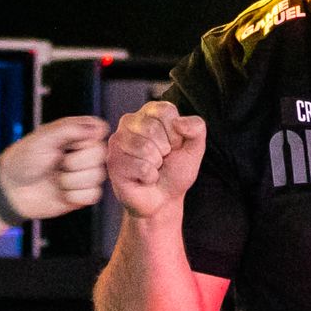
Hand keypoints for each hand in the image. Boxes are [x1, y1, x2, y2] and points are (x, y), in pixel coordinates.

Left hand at [0, 116, 110, 220]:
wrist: (11, 190)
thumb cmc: (23, 159)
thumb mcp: (43, 138)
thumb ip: (70, 129)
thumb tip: (98, 128)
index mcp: (76, 133)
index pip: (99, 129)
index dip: (89, 137)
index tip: (70, 143)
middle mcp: (83, 152)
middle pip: (101, 154)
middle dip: (76, 162)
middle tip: (59, 163)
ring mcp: (84, 174)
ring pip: (98, 176)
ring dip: (72, 180)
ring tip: (56, 179)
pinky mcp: (83, 194)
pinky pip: (93, 195)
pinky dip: (75, 195)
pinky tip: (62, 192)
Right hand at [105, 101, 205, 219]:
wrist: (163, 199)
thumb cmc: (175, 171)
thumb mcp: (194, 148)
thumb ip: (197, 128)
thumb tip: (179, 122)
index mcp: (149, 112)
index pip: (165, 111)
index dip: (176, 133)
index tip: (173, 145)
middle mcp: (130, 122)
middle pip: (152, 128)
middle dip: (165, 150)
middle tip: (161, 159)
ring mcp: (118, 141)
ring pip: (145, 148)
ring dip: (156, 165)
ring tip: (152, 168)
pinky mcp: (113, 162)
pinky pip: (141, 167)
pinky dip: (150, 177)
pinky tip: (144, 178)